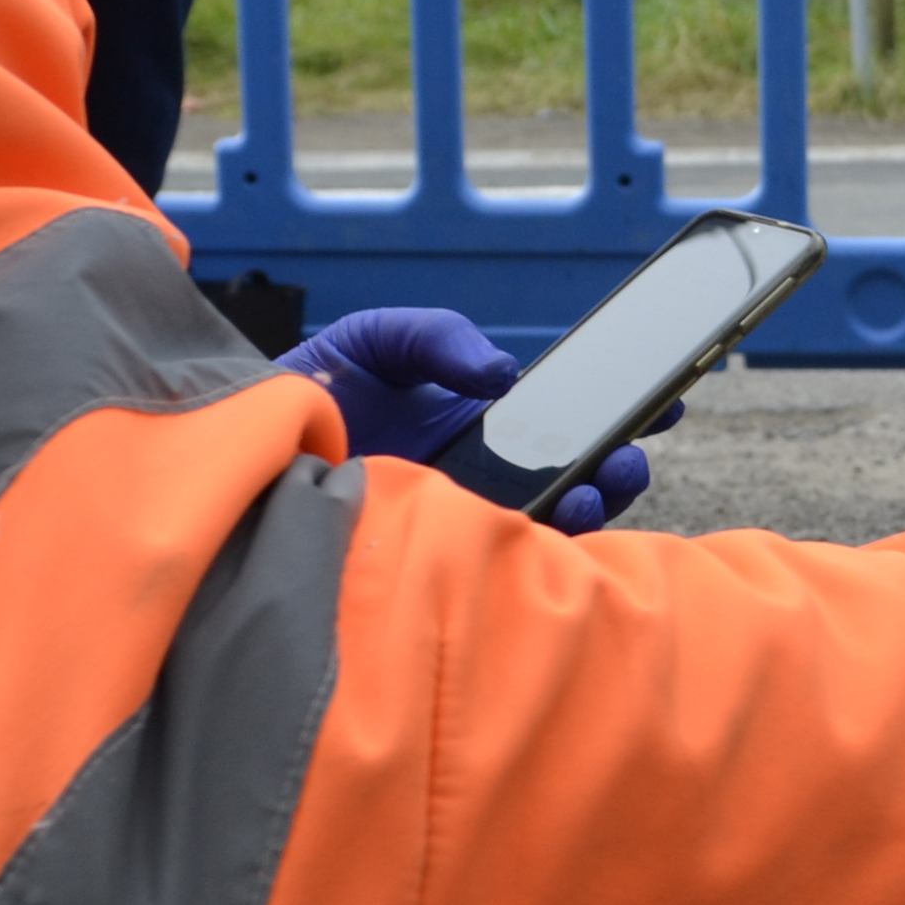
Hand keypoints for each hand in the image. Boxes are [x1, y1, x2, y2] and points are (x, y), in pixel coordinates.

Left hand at [277, 307, 658, 532]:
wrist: (236, 449)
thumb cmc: (308, 391)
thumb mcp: (375, 339)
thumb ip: (438, 338)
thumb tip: (500, 374)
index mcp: (484, 419)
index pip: (570, 416)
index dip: (623, 408)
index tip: (668, 397)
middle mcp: (486, 475)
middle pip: (580, 476)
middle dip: (622, 466)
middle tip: (627, 455)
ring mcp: (468, 520)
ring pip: (555, 526)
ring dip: (591, 509)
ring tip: (590, 492)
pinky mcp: (440, 560)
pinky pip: (504, 567)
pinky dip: (538, 553)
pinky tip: (542, 530)